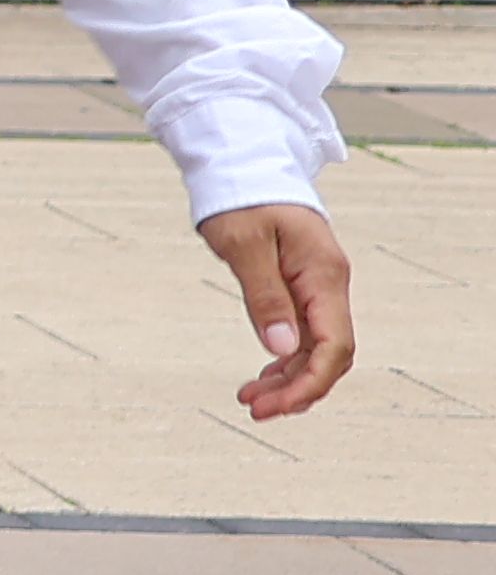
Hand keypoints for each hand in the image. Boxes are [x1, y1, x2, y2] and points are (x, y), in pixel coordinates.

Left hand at [201, 197, 357, 420]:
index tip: (275, 405)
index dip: (309, 383)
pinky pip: (304, 334)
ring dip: (289, 378)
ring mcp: (318, 287)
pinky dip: (285, 359)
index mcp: (324, 276)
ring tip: (251, 399)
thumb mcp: (244, 244)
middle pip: (328, 355)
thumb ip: (264, 296)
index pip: (333, 347)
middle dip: (298, 389)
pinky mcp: (302, 286)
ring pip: (316, 349)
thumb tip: (281, 349)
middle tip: (255, 409)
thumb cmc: (242, 197)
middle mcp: (329, 285)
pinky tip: (263, 374)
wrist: (243, 165)